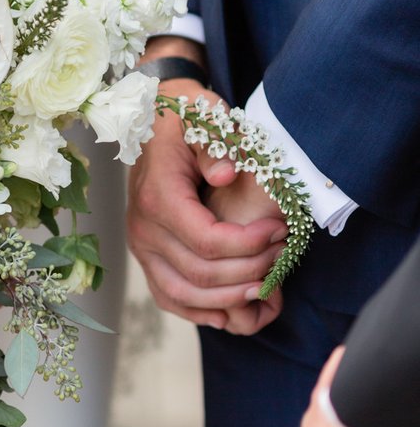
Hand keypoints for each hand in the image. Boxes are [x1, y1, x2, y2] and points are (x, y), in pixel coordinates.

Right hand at [127, 81, 287, 330]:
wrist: (150, 119)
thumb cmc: (184, 118)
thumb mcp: (203, 115)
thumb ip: (217, 143)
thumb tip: (226, 174)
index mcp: (158, 196)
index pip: (208, 241)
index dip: (250, 245)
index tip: (280, 229)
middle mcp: (143, 227)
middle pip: (201, 274)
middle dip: (251, 270)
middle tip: (284, 253)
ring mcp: (141, 246)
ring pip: (184, 294)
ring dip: (230, 298)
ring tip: (266, 284)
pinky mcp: (146, 257)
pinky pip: (169, 297)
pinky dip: (200, 311)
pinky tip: (231, 310)